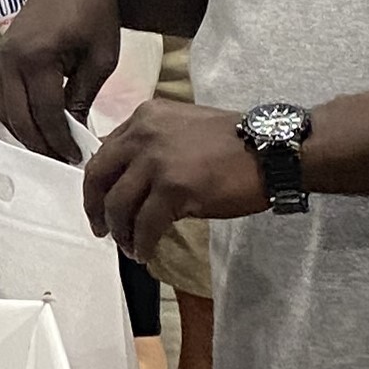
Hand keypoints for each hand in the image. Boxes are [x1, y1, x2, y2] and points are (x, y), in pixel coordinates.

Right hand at [0, 0, 126, 161]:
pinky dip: (13, 114)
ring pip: (3, 109)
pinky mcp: (0, 54)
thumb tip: (73, 132)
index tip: (75, 156)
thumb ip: (82, 98)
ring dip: (24, 132)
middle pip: (18, 116)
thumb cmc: (96, 13)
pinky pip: (0, 94)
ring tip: (49, 145)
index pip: (44, 113)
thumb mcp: (100, 60)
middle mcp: (10, 57)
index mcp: (36, 56)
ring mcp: (1, 55)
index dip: (59, 139)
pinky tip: (33, 123)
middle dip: (40, 142)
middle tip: (61, 158)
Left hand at [83, 101, 266, 261]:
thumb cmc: (234, 142)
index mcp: (144, 117)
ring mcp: (157, 161)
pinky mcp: (174, 188)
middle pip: (99, 177)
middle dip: (95, 208)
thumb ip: (151, 144)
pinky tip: (145, 251)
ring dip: (120, 231)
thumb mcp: (181, 127)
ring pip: (119, 205)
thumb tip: (127, 176)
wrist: (273, 149)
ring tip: (128, 246)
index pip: (104, 152)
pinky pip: (145, 224)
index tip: (99, 202)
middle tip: (101, 229)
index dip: (96, 183)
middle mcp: (143, 134)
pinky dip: (141, 242)